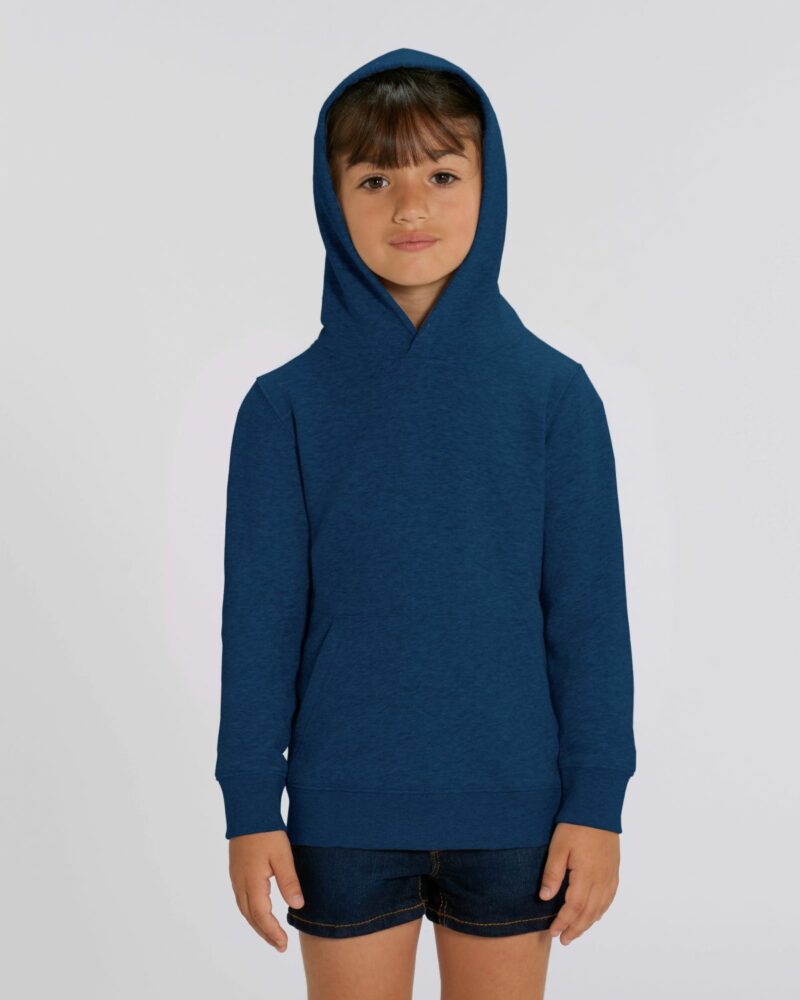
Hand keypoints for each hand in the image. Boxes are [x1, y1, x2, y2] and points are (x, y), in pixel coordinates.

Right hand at [228, 831, 304, 951]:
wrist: (249, 811)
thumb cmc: (267, 832)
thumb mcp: (283, 856)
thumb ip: (289, 882)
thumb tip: (297, 906)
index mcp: (252, 882)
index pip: (261, 916)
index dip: (272, 932)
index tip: (283, 945)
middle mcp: (240, 883)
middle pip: (251, 917)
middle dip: (265, 933)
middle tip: (280, 946)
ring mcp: (236, 878)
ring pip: (245, 909)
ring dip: (258, 924)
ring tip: (272, 935)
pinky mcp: (236, 872)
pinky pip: (243, 900)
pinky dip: (252, 912)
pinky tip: (261, 912)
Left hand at [538, 822, 619, 944]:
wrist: (597, 807)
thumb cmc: (574, 825)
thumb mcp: (558, 847)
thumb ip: (552, 874)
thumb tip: (545, 898)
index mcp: (586, 875)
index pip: (574, 907)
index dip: (563, 922)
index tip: (553, 932)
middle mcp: (602, 879)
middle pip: (589, 912)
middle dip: (575, 928)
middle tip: (564, 940)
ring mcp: (610, 875)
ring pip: (600, 907)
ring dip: (588, 923)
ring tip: (576, 932)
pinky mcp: (614, 869)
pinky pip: (609, 897)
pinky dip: (601, 910)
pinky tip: (594, 914)